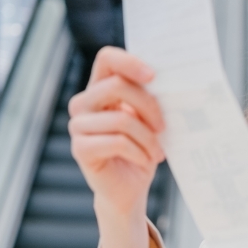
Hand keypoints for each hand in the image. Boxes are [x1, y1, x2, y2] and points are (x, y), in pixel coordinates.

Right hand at [69, 47, 165, 219]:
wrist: (130, 188)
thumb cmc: (141, 150)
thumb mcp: (148, 119)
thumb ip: (149, 97)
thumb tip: (169, 80)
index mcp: (100, 89)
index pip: (107, 59)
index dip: (129, 62)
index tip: (153, 76)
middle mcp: (83, 103)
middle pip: (117, 86)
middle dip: (148, 106)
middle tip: (163, 126)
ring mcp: (78, 126)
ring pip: (121, 119)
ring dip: (147, 137)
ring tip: (156, 151)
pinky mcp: (80, 149)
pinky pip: (117, 142)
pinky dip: (138, 152)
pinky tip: (145, 160)